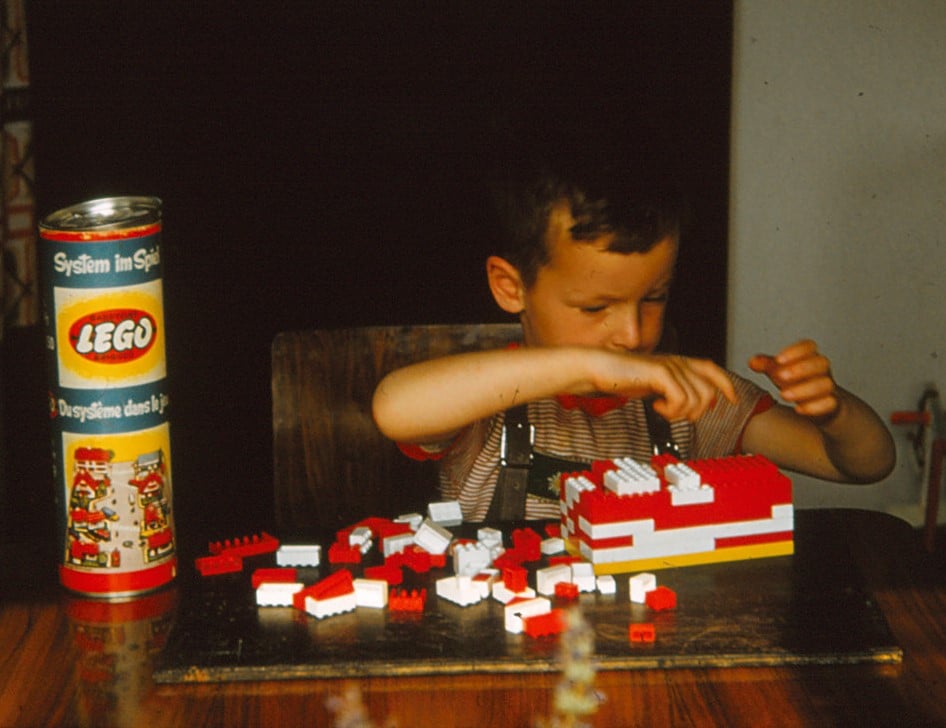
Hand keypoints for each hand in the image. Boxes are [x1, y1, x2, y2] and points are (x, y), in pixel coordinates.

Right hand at [596, 352, 737, 421]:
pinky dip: (671, 410)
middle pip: (709, 391)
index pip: (712, 370)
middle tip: (677, 414)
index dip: (726, 384)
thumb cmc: (623, 377)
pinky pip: (681, 399)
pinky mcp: (660, 373)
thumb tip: (690, 405)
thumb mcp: (653, 384)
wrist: (600, 368)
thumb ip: (672, 390)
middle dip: (697, 410)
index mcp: (678, 363)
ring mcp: (670, 366)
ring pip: (696, 398)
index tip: (732, 400)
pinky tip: (657, 406)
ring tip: (663, 410)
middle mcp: (678, 362)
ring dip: (681, 412)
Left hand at [748, 339, 838, 419]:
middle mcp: (822, 369)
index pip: (808, 346)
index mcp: (809, 356)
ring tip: (783, 395)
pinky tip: (798, 409)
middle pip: (820, 363)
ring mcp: (828, 386)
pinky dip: (814, 407)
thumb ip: (766, 365)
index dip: (795, 351)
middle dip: (800, 369)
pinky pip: (829, 403)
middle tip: (780, 377)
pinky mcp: (831, 403)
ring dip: (804, 389)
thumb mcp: (779, 371)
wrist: (816, 402)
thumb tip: (752, 362)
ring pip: (825, 384)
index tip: (778, 359)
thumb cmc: (796, 381)